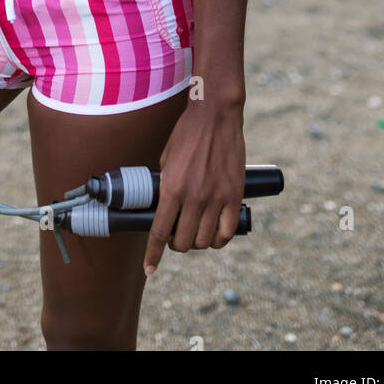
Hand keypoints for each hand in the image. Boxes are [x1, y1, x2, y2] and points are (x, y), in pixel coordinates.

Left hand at [143, 98, 244, 274]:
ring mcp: (216, 198)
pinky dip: (218, 239)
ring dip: (196, 242)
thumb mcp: (166, 159)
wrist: (215, 116)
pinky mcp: (234, 196)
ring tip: (194, 231)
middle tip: (176, 235)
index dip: (153, 254)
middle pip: (182, 242)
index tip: (150, 267)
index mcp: (172, 187)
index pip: (158, 232)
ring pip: (204, 241)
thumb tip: (163, 207)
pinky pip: (227, 232)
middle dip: (176, 244)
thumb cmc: (187, 133)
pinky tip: (214, 234)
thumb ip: (166, 185)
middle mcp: (194, 197)